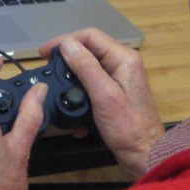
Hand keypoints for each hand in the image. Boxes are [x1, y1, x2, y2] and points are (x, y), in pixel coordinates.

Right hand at [42, 29, 164, 177]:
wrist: (144, 154)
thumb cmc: (127, 127)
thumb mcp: (104, 95)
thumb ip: (86, 67)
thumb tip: (67, 44)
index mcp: (124, 58)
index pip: (90, 36)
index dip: (65, 40)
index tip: (44, 52)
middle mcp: (123, 63)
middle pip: (88, 50)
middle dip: (66, 59)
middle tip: (46, 68)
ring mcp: (119, 78)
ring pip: (87, 68)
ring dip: (71, 78)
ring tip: (56, 88)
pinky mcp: (114, 92)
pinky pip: (91, 84)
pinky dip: (79, 93)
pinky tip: (72, 107)